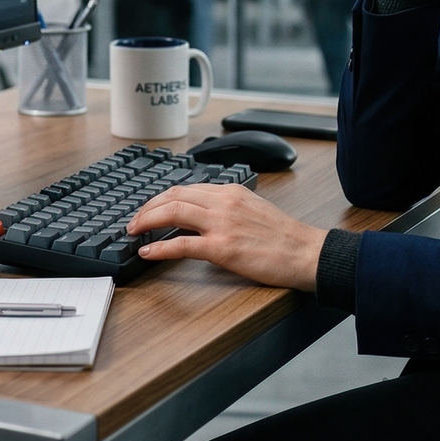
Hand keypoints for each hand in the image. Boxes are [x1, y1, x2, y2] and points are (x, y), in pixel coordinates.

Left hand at [127, 184, 325, 290]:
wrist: (305, 252)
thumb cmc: (284, 237)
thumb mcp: (254, 209)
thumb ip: (228, 207)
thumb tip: (204, 216)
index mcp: (231, 191)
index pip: (186, 188)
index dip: (161, 198)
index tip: (150, 208)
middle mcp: (223, 202)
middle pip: (173, 196)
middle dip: (147, 207)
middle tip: (134, 220)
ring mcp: (222, 224)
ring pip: (172, 212)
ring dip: (146, 221)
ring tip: (134, 231)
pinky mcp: (222, 248)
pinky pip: (181, 244)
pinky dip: (159, 247)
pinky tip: (148, 252)